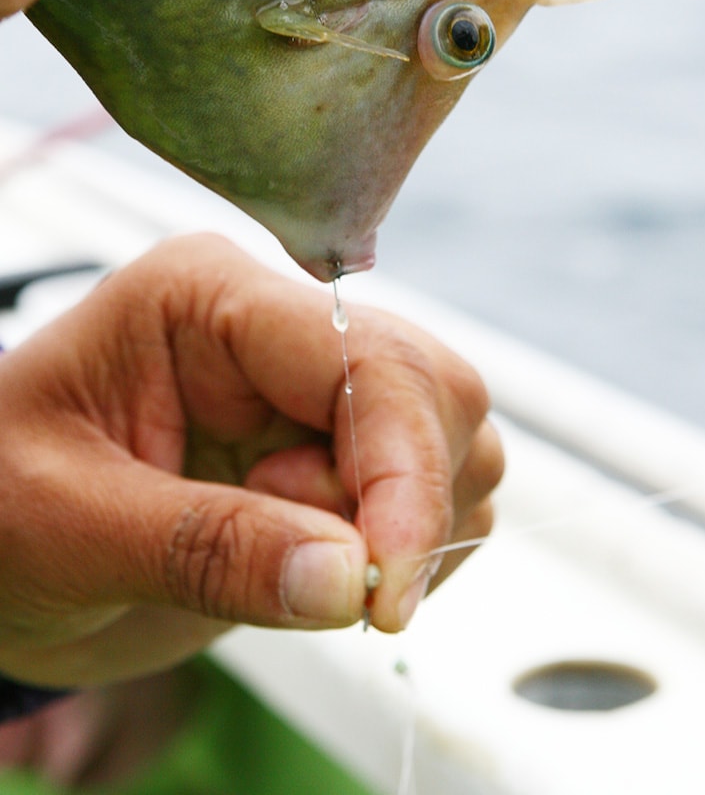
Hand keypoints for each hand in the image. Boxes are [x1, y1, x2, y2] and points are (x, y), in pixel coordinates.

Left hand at [0, 235, 501, 687]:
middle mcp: (281, 329)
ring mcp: (317, 389)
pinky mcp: (341, 452)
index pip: (364, 358)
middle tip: (319, 577)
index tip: (385, 588)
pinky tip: (313, 567)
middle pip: (435, 389)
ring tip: (277, 554)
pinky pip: (441, 492)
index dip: (399, 471)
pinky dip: (413, 550)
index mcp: (211, 296)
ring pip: (456, 439)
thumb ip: (208, 547)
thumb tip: (349, 580)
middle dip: (405, 502)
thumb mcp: (69, 524)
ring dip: (406, 528)